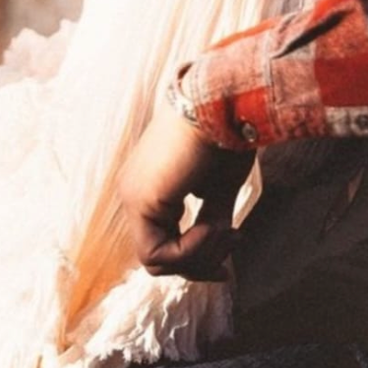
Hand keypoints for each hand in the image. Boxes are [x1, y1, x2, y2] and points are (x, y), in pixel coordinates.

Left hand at [117, 108, 254, 280]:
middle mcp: (134, 193)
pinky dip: (190, 250)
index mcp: (150, 188)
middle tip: (235, 241)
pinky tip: (214, 227)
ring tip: (228, 230)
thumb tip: (215, 253)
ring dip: (200, 255)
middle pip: (158, 256)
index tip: (234, 243)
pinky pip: (157, 253)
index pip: (162, 242)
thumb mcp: (218, 190)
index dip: (198, 257)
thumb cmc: (224, 138)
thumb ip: (210, 221)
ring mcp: (132, 197)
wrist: (223, 107)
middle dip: (201, 261)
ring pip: (156, 259)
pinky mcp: (140, 200)